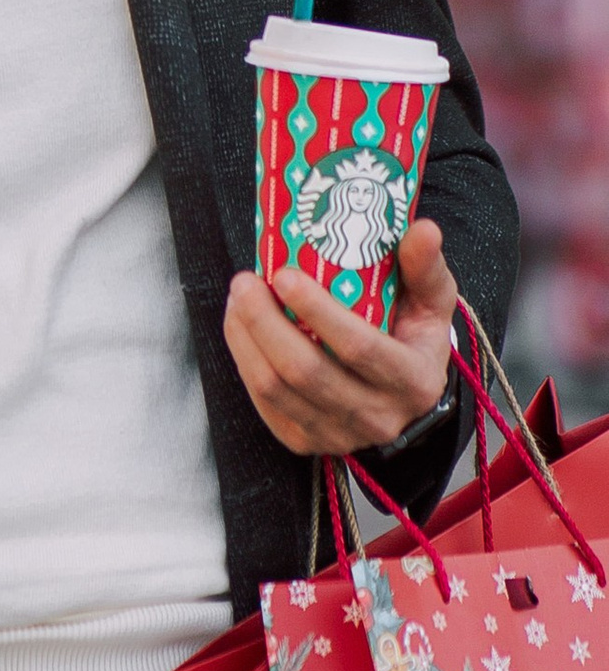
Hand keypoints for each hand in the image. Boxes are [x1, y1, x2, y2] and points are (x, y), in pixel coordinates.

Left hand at [224, 213, 457, 458]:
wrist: (404, 396)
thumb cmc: (414, 337)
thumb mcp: (431, 303)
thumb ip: (425, 267)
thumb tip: (423, 228)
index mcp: (414, 382)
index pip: (359, 348)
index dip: (317, 311)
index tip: (284, 274)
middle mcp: (379, 418)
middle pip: (306, 372)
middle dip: (265, 323)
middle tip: (245, 281)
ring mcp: (339, 435)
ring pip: (276, 389)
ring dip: (246, 338)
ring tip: (238, 297)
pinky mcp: (305, 441)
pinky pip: (264, 403)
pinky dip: (244, 360)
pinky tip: (240, 326)